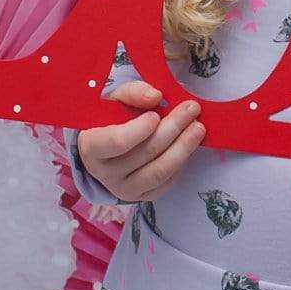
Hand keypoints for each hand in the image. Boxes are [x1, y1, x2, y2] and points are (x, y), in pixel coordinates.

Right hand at [76, 81, 204, 202]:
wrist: (105, 149)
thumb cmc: (110, 120)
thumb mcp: (115, 100)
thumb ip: (133, 92)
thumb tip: (155, 96)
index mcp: (92, 147)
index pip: (116, 142)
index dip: (139, 129)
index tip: (155, 114)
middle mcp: (105, 173)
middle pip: (145, 153)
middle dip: (173, 129)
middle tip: (191, 109)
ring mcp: (124, 189)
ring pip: (159, 172)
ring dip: (183, 148)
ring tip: (198, 128)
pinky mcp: (142, 197)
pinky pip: (165, 183)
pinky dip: (180, 164)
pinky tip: (187, 146)